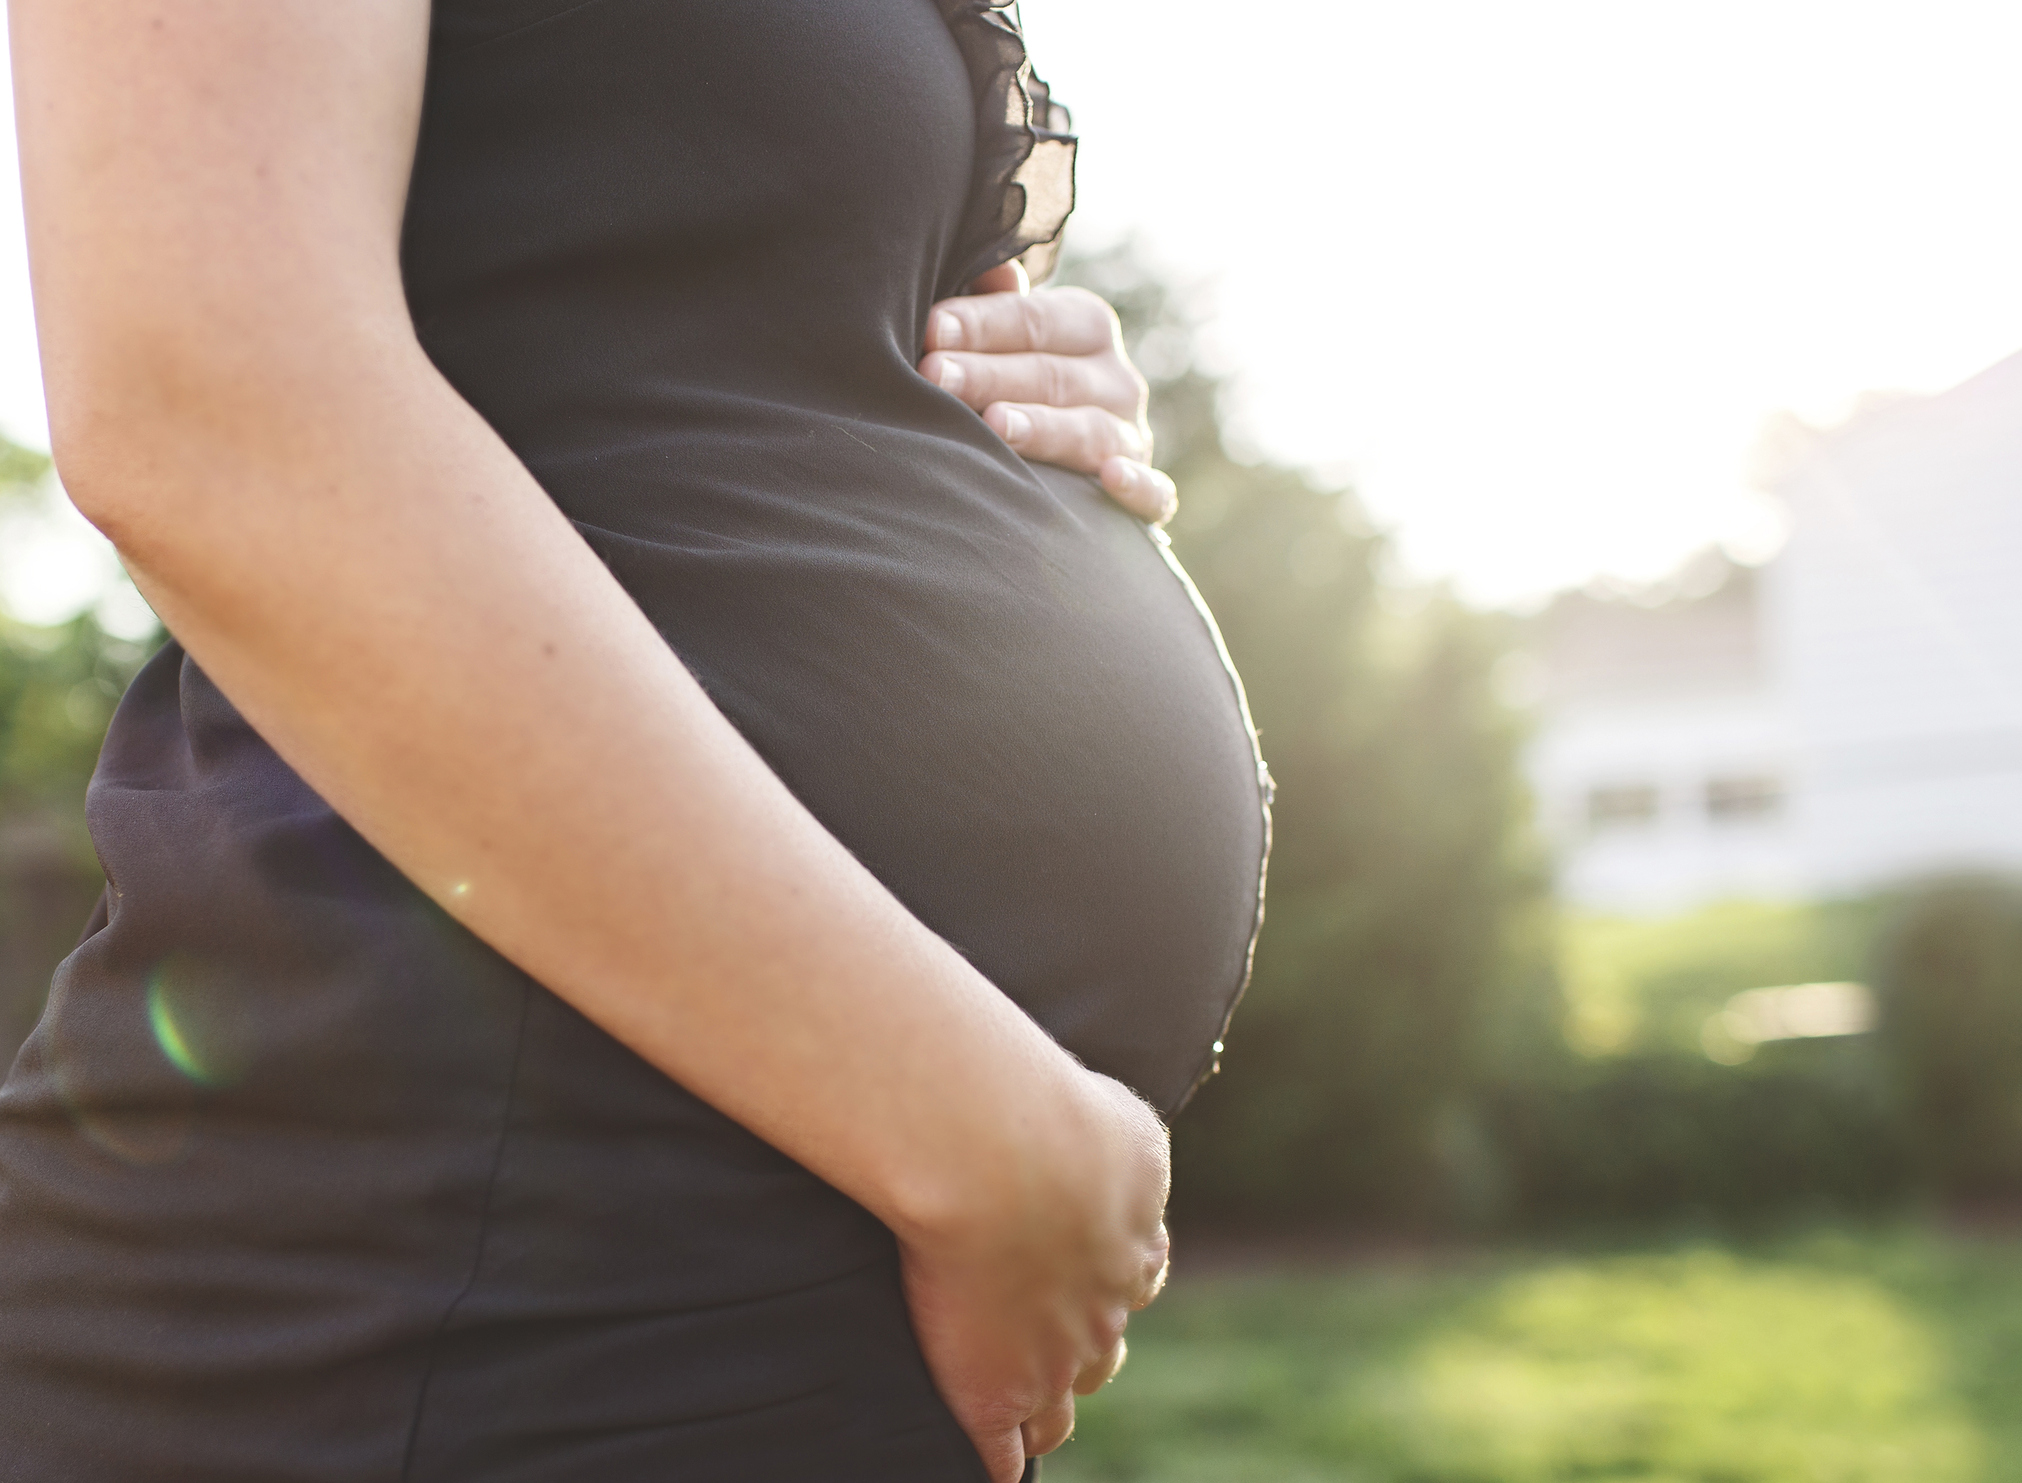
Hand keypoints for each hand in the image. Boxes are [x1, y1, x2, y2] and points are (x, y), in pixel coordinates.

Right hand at [898, 1071, 1172, 1481]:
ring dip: (1040, 1405)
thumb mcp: (1117, 1114)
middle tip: (1043, 1338)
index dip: (1110, 1281)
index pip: (1135, 1276)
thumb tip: (1113, 1130)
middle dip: (1079, 1346)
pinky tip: (983, 1466)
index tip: (1083, 1272)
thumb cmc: (1049, 1110)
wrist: (1004, 1157)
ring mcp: (1050, 1358)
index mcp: (1135, 1237)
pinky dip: (995, 1463)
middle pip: (1102, 1350)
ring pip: (1057, 1408)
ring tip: (1015, 1408)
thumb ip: (1120, 1134)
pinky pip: (1001, 1452)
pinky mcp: (992, 1393)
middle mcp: (1105, 1306)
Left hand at [922, 262, 1178, 525]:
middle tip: (934, 374)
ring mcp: (1133, 438)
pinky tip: (1111, 477)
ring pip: (1090, 431)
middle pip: (1052, 375)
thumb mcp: (1007, 338)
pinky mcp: (1148, 495)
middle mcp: (1117, 379)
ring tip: (993, 424)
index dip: (982, 322)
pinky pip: (1153, 493)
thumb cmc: (1014, 382)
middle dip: (989, 375)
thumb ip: (995, 305)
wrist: (1065, 460)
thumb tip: (992, 268)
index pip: (1034, 319)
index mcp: (1086, 328)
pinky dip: (1138, 486)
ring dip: (1043, 428)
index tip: (931, 328)